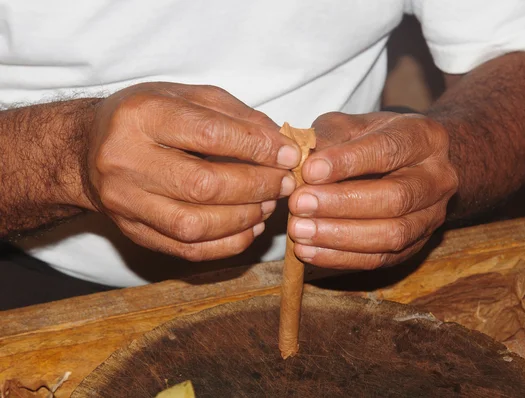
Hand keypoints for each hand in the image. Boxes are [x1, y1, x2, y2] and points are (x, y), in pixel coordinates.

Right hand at [77, 82, 299, 260]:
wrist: (88, 149)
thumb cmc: (147, 117)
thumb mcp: (187, 97)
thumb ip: (235, 115)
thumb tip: (280, 143)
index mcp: (141, 115)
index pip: (209, 135)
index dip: (256, 148)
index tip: (287, 155)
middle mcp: (126, 160)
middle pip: (203, 185)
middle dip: (256, 187)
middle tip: (284, 183)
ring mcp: (125, 202)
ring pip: (195, 225)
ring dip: (245, 218)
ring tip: (268, 204)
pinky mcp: (132, 231)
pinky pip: (186, 250)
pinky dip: (227, 244)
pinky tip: (249, 228)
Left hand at [287, 112, 457, 269]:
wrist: (408, 164)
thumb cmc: (372, 140)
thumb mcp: (350, 125)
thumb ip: (328, 138)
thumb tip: (298, 162)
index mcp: (424, 137)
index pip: (388, 150)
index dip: (348, 162)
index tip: (309, 170)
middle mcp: (438, 178)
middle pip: (395, 197)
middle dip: (342, 204)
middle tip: (300, 203)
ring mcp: (432, 216)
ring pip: (392, 234)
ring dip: (340, 236)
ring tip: (300, 230)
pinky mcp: (417, 245)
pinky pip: (381, 259)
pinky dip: (341, 258)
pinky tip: (309, 251)